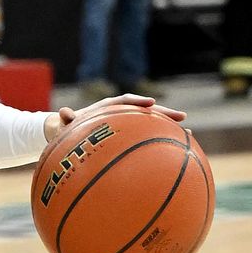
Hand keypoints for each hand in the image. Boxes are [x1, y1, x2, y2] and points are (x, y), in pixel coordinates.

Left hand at [43, 93, 186, 144]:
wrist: (70, 131)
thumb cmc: (68, 128)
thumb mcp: (66, 125)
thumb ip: (66, 120)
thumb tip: (62, 113)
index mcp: (107, 107)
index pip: (125, 101)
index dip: (138, 101)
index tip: (150, 103)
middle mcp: (121, 112)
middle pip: (146, 110)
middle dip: (164, 113)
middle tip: (182, 117)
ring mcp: (128, 123)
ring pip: (152, 123)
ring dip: (169, 127)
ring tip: (189, 133)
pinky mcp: (131, 134)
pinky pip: (149, 136)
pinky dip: (162, 141)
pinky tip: (179, 150)